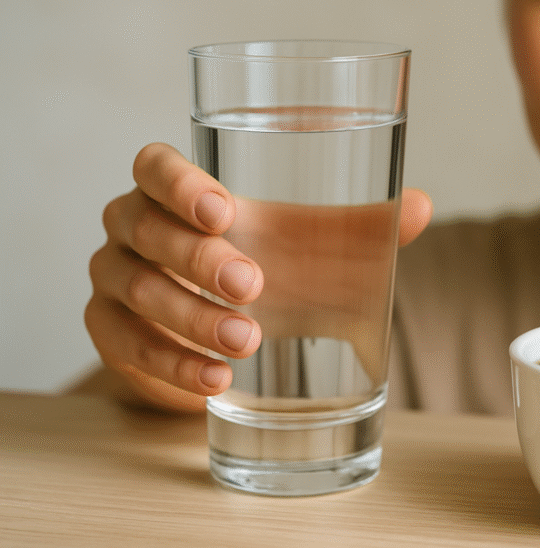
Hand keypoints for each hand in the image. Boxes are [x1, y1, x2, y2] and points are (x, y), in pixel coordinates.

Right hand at [84, 143, 431, 411]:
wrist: (234, 336)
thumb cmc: (275, 270)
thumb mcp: (316, 248)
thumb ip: (363, 227)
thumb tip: (420, 205)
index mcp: (178, 192)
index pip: (154, 166)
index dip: (179, 183)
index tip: (224, 211)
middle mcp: (134, 226)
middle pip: (146, 229)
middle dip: (200, 259)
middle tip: (254, 287)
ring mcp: (114, 278)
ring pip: (137, 289)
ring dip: (192, 318)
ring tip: (248, 342)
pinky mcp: (110, 331)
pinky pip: (126, 345)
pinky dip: (172, 364)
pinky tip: (214, 380)